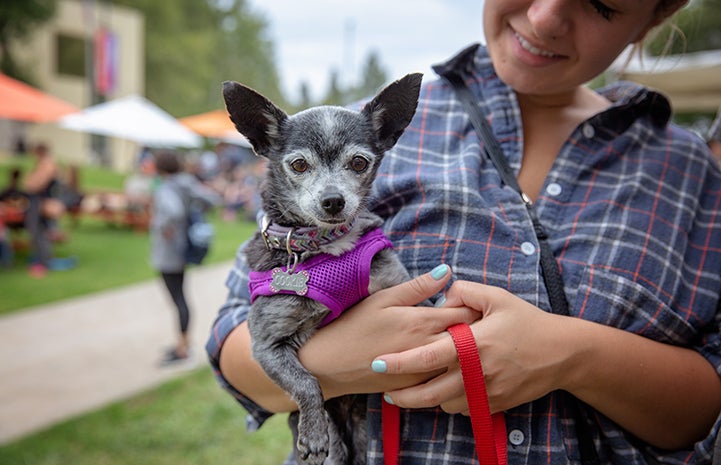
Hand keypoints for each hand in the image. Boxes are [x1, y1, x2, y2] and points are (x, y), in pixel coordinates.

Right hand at [298, 265, 478, 398]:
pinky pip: (446, 376)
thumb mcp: (383, 299)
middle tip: (467, 317)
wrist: (329, 366)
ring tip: (457, 337)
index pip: (465, 312)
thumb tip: (446, 271)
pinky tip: (441, 356)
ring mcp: (426, 371)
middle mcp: (429, 348)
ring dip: (466, 348)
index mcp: (422, 322)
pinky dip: (451, 366)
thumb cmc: (354, 326)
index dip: (470, 304)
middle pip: (470, 337)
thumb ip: (418, 287)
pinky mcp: (418, 387)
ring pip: (463, 360)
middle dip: (474, 327)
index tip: (466, 300)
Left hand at [374, 280, 571, 414]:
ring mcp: (486, 393)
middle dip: (402, 396)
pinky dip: (450, 401)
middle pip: (428, 393)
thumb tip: (441, 292)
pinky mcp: (495, 405)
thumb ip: (465, 291)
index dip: (398, 362)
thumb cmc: (528, 322)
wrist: (563, 353)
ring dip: (427, 399)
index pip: (427, 357)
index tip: (377, 364)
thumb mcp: (498, 297)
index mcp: (473, 344)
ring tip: (413, 388)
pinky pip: (463, 409)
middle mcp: (476, 373)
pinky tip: (446, 389)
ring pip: (444, 404)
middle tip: (386, 392)